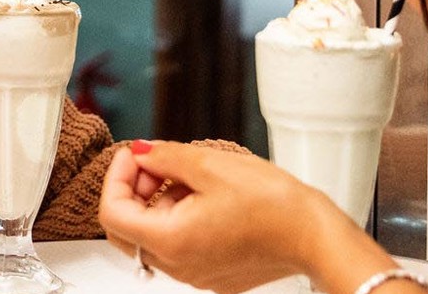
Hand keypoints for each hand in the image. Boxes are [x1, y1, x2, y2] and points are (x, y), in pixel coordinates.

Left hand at [98, 143, 384, 292]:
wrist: (315, 236)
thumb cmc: (273, 204)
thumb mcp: (210, 165)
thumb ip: (164, 157)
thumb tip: (140, 152)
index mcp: (170, 240)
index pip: (112, 212)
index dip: (117, 177)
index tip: (134, 155)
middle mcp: (177, 266)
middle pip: (127, 230)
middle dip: (134, 192)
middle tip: (157, 165)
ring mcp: (195, 275)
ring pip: (154, 239)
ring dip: (159, 206)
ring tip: (192, 180)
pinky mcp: (214, 276)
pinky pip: (180, 250)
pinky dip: (180, 222)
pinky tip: (207, 201)